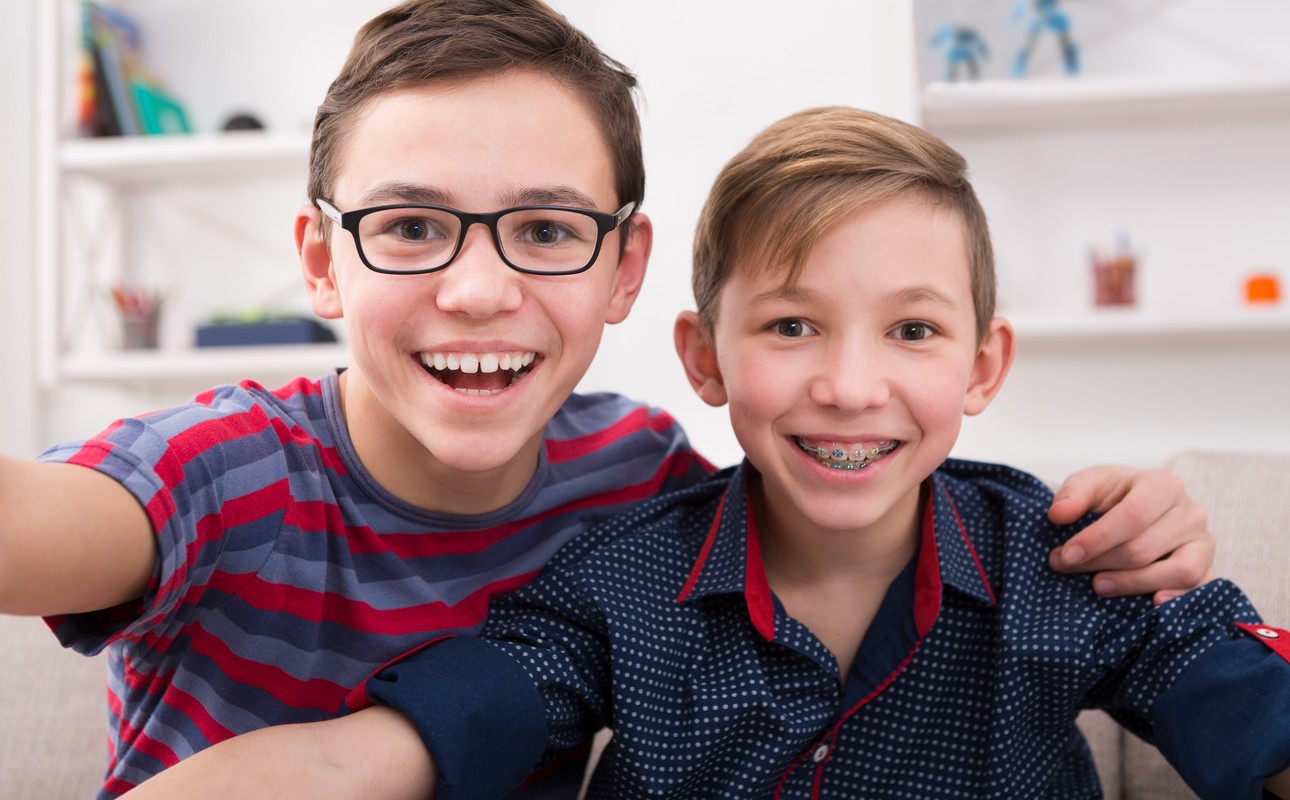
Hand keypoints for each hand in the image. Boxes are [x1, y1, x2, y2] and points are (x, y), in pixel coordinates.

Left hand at [1047, 465, 1214, 604]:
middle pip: (1145, 548)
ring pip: (1177, 572)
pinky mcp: (1209, 568)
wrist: (1146, 506)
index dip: (1097, 539)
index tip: (1066, 554)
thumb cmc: (1116, 495)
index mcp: (1164, 484)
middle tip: (1066, 567)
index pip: (1133, 516)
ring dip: (1132, 584)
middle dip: (1101, 562)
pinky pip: (1200, 589)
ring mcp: (1204, 542)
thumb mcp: (1092, 484)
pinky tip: (1150, 603)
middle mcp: (1191, 513)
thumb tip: (1057, 515)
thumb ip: (1072, 494)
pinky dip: (1178, 598)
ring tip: (1097, 585)